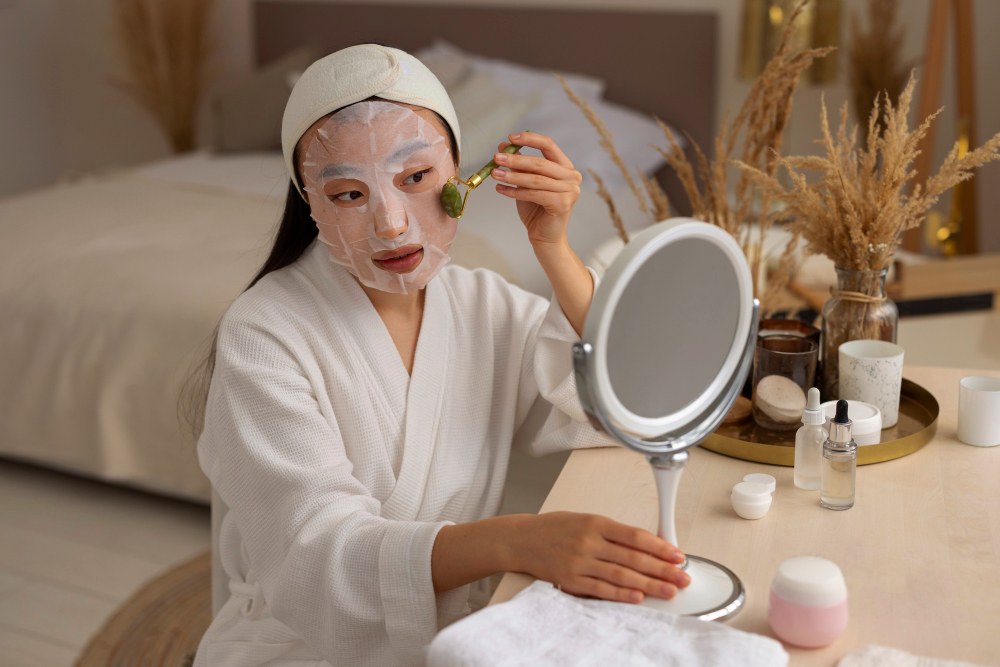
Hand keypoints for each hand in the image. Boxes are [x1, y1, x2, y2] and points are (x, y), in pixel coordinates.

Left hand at [492, 132, 581, 247]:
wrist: (544, 236)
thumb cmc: (536, 209)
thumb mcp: (526, 182)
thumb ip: (519, 164)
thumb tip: (503, 146)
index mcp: (565, 167)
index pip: (549, 145)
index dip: (529, 139)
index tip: (510, 138)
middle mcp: (572, 176)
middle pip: (540, 162)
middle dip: (515, 160)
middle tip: (496, 158)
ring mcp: (570, 190)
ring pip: (535, 179)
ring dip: (512, 175)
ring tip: (494, 173)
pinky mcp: (562, 204)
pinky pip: (533, 194)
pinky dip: (514, 191)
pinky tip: (500, 189)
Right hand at [509, 511, 690, 603]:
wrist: (521, 539)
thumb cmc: (554, 528)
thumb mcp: (585, 520)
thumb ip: (612, 533)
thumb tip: (645, 546)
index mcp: (595, 523)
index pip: (635, 536)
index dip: (660, 547)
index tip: (677, 555)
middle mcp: (589, 541)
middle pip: (633, 557)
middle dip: (662, 569)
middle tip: (681, 577)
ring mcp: (579, 562)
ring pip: (621, 575)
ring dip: (648, 585)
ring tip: (668, 591)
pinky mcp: (570, 580)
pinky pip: (601, 589)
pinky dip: (621, 594)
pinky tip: (637, 597)